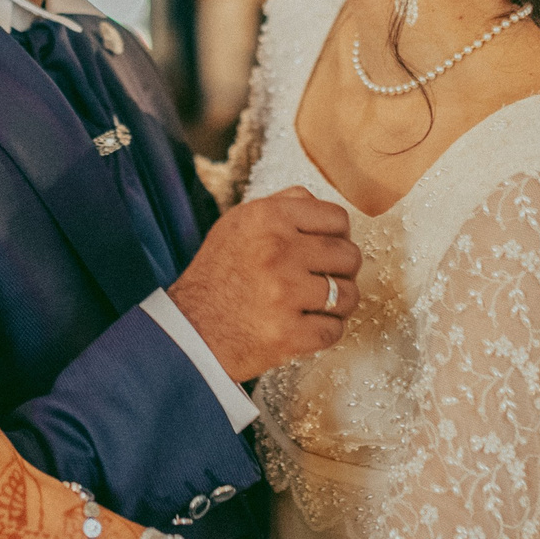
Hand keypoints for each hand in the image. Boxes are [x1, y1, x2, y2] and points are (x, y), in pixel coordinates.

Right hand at [167, 190, 361, 381]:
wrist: (190, 331)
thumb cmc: (218, 275)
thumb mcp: (239, 223)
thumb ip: (283, 205)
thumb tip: (326, 208)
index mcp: (267, 218)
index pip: (337, 218)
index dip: (337, 235)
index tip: (325, 249)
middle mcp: (277, 251)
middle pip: (349, 256)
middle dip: (341, 270)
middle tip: (320, 279)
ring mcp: (284, 294)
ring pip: (348, 295)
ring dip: (337, 303)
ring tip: (314, 304)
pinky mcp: (288, 334)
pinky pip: (334, 330)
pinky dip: (324, 331)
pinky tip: (305, 326)